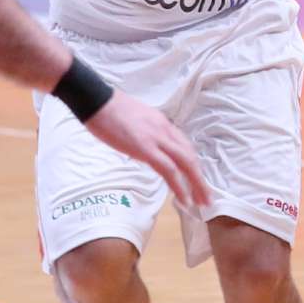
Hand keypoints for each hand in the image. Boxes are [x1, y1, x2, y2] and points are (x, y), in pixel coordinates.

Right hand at [84, 92, 210, 210]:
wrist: (96, 100)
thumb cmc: (109, 111)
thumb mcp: (136, 122)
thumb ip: (145, 135)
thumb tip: (145, 149)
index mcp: (163, 124)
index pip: (185, 147)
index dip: (193, 166)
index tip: (197, 181)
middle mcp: (165, 130)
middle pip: (190, 157)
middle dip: (200, 179)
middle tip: (207, 198)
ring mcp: (157, 138)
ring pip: (186, 163)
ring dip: (196, 185)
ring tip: (201, 202)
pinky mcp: (145, 148)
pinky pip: (169, 169)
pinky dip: (179, 186)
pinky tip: (184, 199)